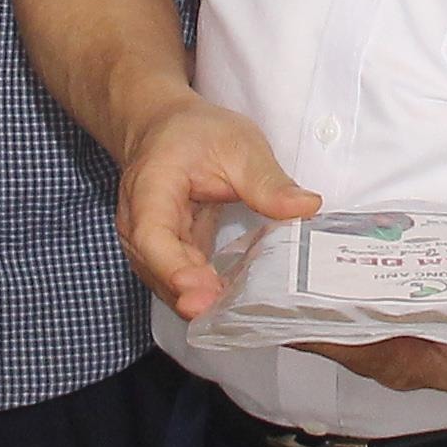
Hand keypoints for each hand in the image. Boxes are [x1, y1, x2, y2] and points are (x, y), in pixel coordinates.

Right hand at [116, 99, 320, 318]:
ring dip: (196, 299)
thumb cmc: (195, 134)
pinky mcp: (165, 253)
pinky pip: (179, 280)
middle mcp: (138, 221)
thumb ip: (267, 182)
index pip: (151, 235)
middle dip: (188, 293)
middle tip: (219, 312)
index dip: (172, 266)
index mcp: (150, 188)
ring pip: (165, 280)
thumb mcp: (239, 146)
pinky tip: (230, 304)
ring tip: (229, 315)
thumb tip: (307, 207)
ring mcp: (148, 242)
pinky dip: (202, 293)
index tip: (198, 287)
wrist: (165, 130)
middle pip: (156, 267)